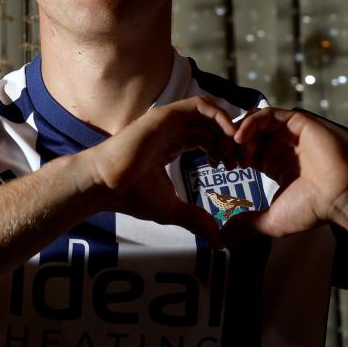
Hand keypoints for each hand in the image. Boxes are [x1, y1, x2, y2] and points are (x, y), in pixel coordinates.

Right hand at [85, 96, 238, 246]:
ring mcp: (168, 120)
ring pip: (209, 113)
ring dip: (228, 128)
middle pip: (211, 125)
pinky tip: (230, 135)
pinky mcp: (165, 115)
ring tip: (236, 150)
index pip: (206, 138)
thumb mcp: (171, 208)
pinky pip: (200, 106)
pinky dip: (219, 116)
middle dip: (231, 141)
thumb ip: (194, 218)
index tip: (235, 169)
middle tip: (242, 161)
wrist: (105, 185)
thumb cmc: (130, 195)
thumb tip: (216, 240)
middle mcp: (172, 129)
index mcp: (172, 145)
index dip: (225, 150)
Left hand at [224, 108, 347, 239]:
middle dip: (230, 142)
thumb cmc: (312, 209)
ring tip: (232, 146)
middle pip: (248, 134)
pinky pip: (270, 114)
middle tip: (222, 154)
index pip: (245, 151)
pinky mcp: (299, 123)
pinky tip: (241, 137)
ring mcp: (290, 133)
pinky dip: (252, 121)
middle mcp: (282, 146)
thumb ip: (246, 225)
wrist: (340, 197)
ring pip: (256, 122)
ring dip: (240, 131)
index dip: (230, 155)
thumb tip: (222, 238)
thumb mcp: (271, 220)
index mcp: (274, 164)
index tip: (220, 166)